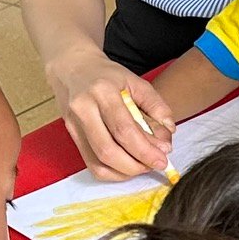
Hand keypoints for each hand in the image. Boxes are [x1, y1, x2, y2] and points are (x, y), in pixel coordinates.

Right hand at [45, 48, 173, 179]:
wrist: (73, 67)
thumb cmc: (108, 75)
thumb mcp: (137, 82)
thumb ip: (156, 106)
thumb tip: (167, 137)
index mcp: (102, 92)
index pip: (124, 130)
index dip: (145, 150)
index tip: (163, 159)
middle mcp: (84, 109)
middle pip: (108, 151)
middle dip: (136, 165)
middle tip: (154, 164)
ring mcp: (74, 124)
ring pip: (98, 163)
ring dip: (124, 172)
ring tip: (142, 165)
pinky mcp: (71, 135)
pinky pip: (90, 164)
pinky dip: (112, 172)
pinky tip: (126, 166)